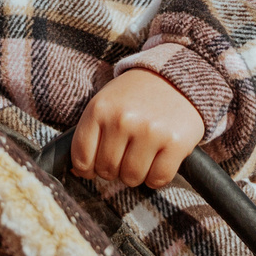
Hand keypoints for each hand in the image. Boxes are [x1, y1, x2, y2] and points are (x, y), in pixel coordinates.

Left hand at [70, 70, 204, 188]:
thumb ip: (91, 133)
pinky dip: (157, 176)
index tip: (97, 165)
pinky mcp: (176, 143)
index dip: (88, 169)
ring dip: (136, 174)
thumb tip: (79, 172)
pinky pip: (157, 179)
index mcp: (99, 109)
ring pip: (131, 178)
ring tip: (143, 154)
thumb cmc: (136, 95)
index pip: (81, 158)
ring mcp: (150, 132)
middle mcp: (122, 120)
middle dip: (115, 169)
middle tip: (126, 153)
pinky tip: (159, 158)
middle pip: (107, 170)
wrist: (176, 76)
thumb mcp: (106, 102)